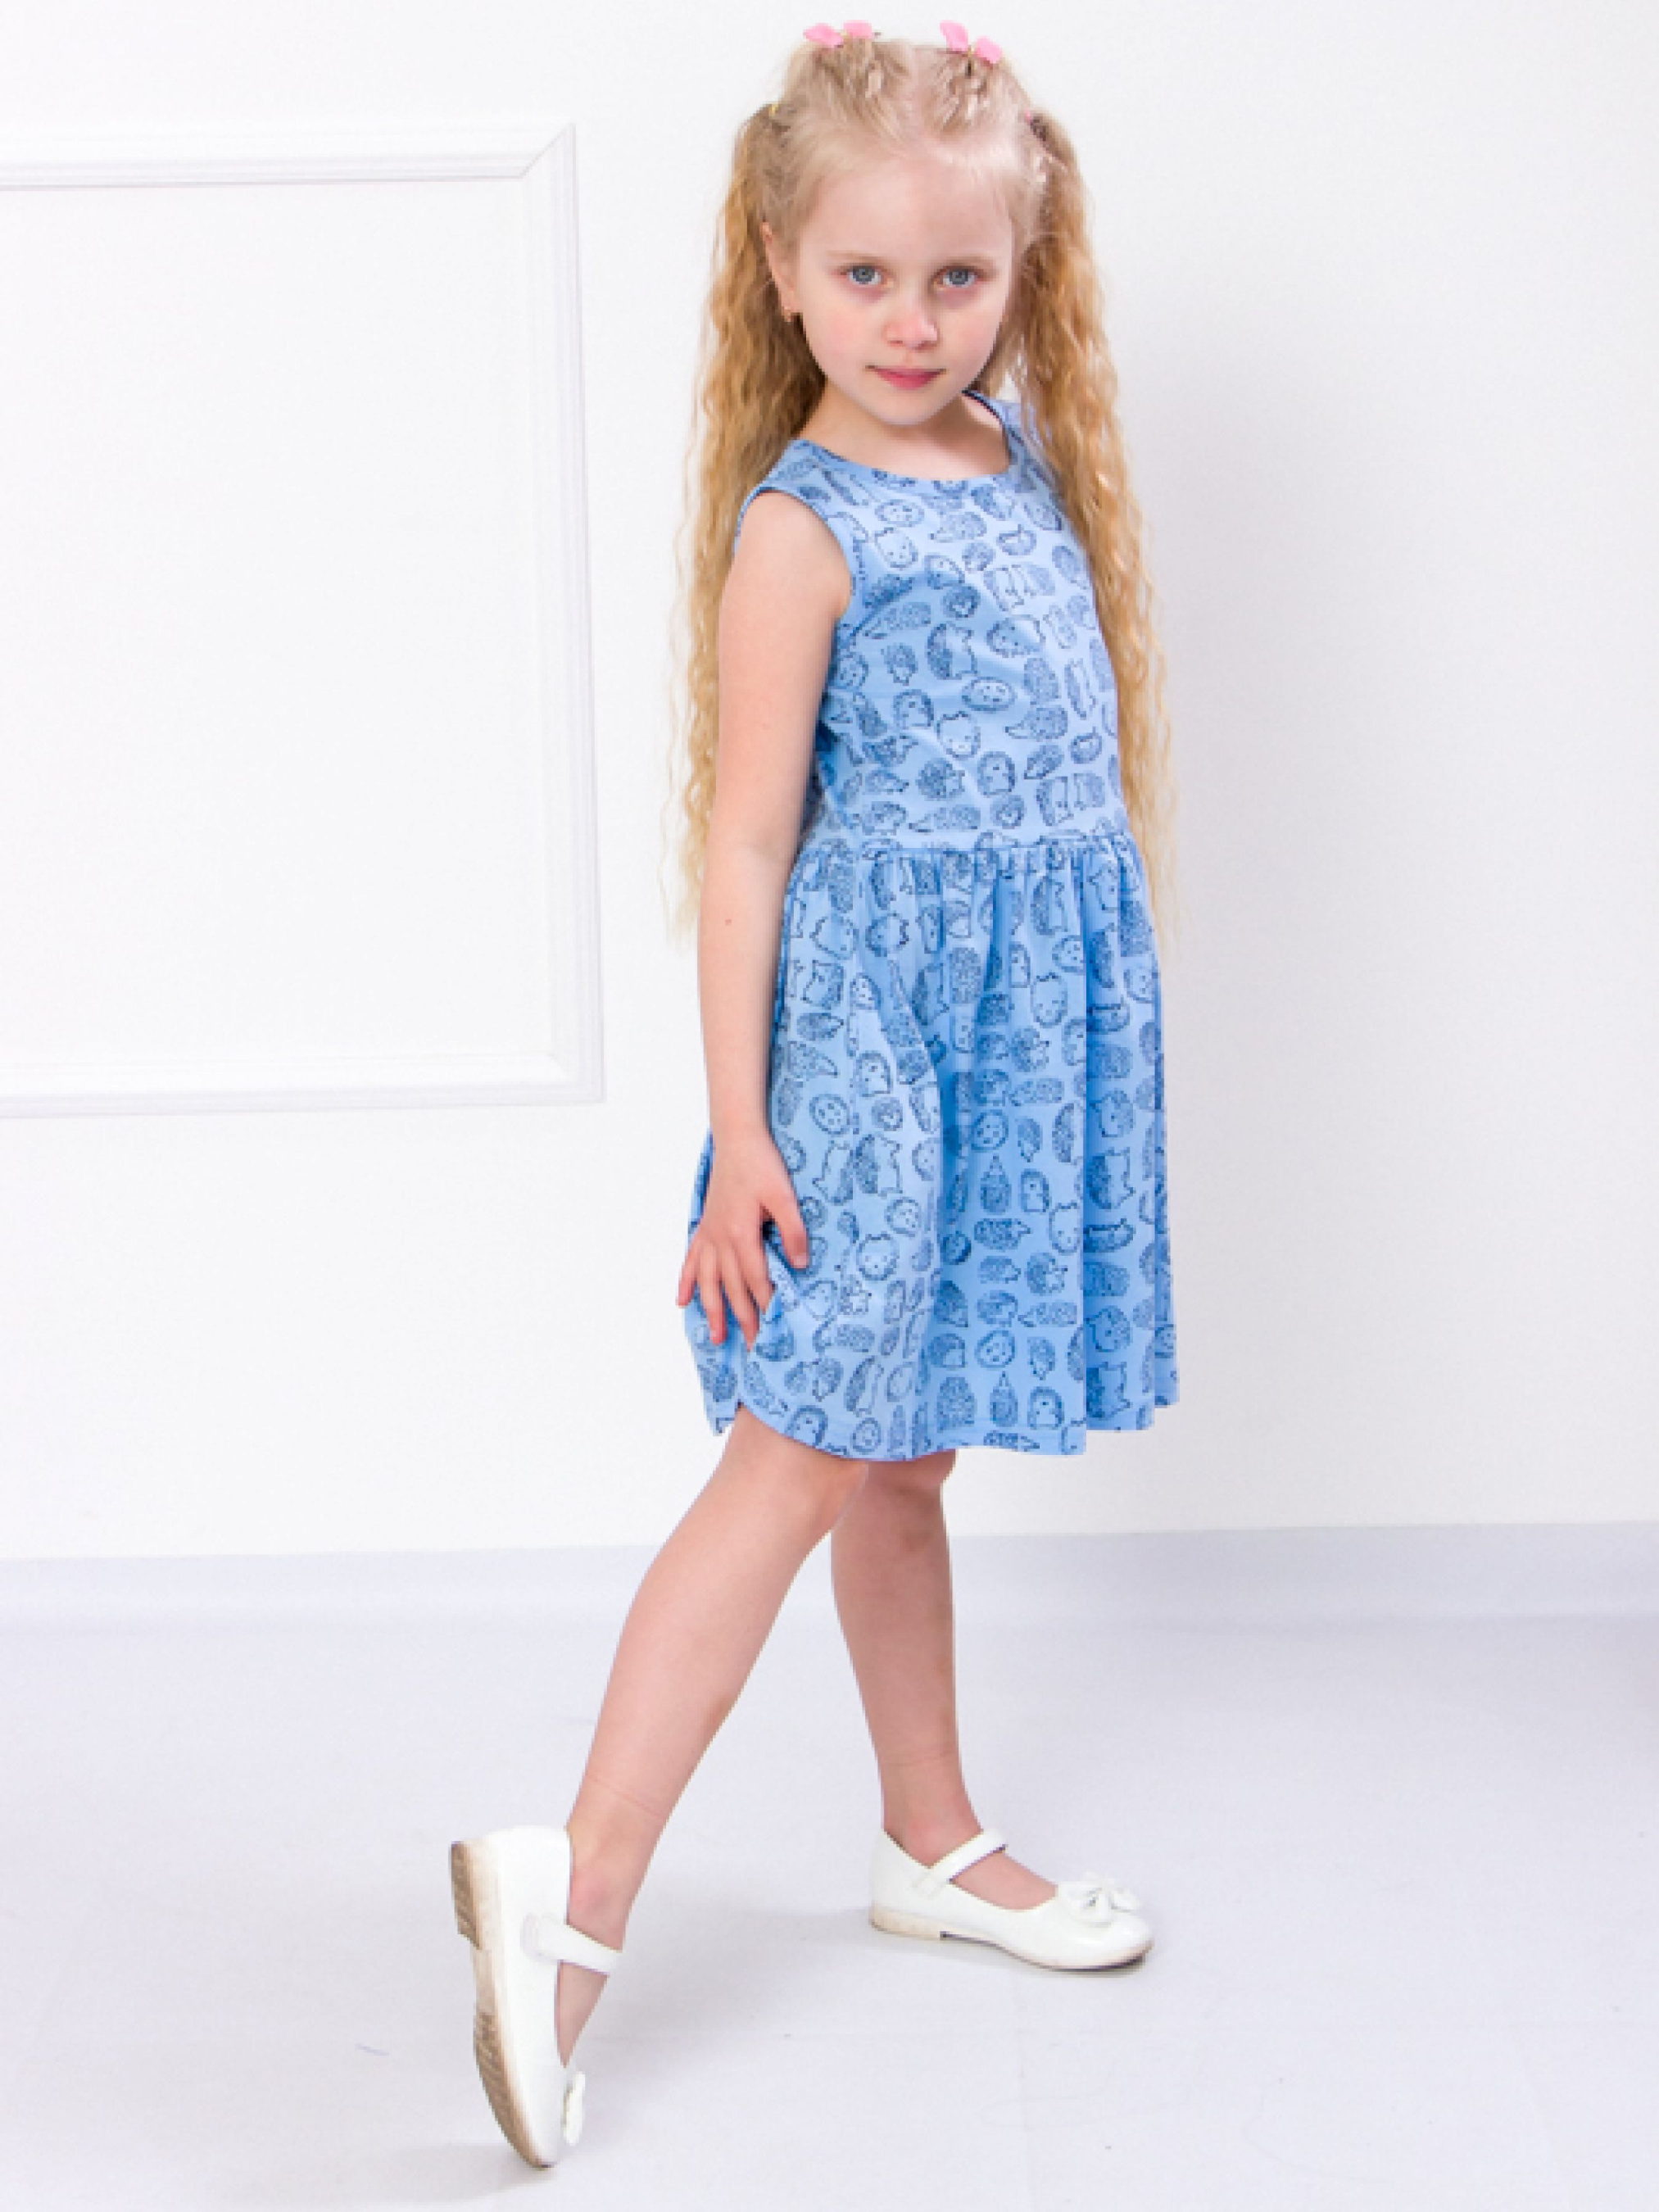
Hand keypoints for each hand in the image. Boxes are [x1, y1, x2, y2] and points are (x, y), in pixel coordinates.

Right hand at [676, 1130, 810, 1351]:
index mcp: (741, 1234)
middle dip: (742, 1319)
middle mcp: (720, 1240)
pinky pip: (692, 1260)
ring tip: (716, 1337)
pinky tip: (682, 1301)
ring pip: (708, 1281)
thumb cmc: (762, 1165)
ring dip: (712, 1310)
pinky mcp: (704, 1226)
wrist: (736, 1140)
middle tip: (751, 1347)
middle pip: (731, 1287)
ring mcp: (709, 1234)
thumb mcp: (785, 1195)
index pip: (755, 1279)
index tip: (774, 1329)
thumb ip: (792, 1230)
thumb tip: (801, 1264)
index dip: (765, 1305)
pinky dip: (687, 1282)